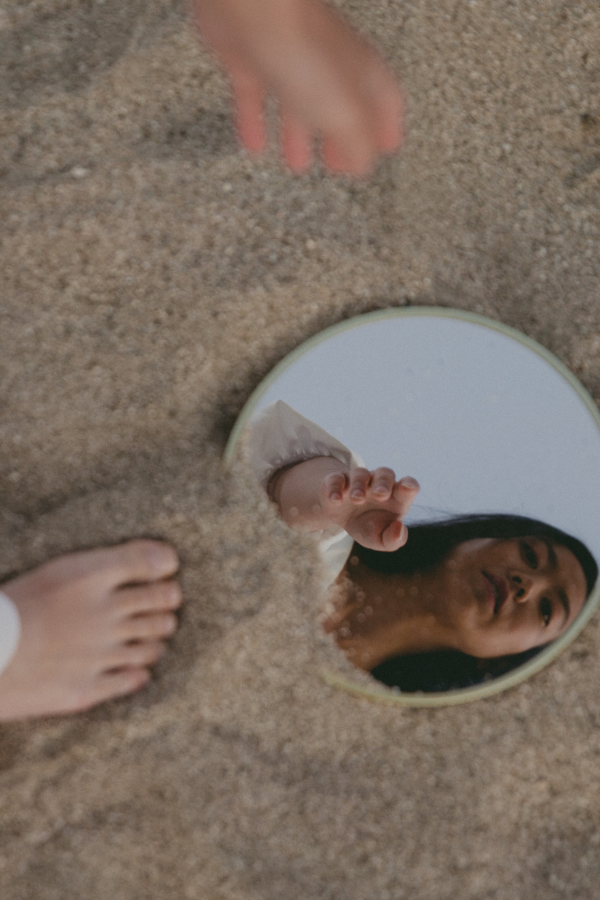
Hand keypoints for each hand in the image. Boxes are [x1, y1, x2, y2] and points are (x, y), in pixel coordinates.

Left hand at [192, 0, 402, 174]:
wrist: (249, 7)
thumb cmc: (299, 46)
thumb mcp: (344, 113)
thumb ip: (357, 144)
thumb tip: (363, 166)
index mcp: (360, 70)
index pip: (385, 101)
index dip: (386, 129)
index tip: (385, 149)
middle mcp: (328, 61)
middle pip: (341, 106)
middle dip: (342, 138)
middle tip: (341, 163)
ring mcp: (289, 58)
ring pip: (299, 103)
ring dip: (300, 136)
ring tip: (299, 162)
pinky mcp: (251, 57)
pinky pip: (257, 98)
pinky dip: (257, 123)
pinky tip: (254, 141)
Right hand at [321, 467, 418, 550]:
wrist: (343, 519)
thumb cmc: (369, 526)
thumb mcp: (380, 539)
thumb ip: (393, 539)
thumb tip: (398, 528)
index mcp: (395, 496)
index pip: (408, 485)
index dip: (409, 485)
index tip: (407, 489)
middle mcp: (378, 484)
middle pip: (385, 473)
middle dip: (383, 483)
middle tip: (380, 495)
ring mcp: (357, 481)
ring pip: (360, 473)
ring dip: (359, 485)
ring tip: (357, 499)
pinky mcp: (336, 481)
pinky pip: (336, 478)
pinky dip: (335, 487)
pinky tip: (336, 500)